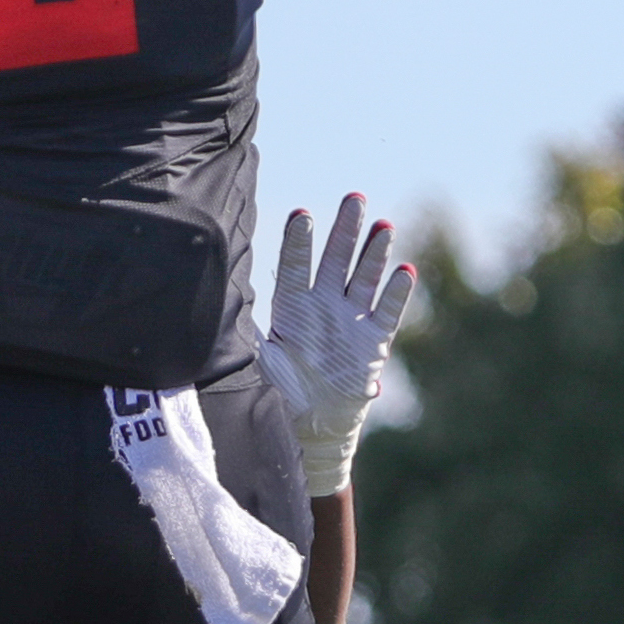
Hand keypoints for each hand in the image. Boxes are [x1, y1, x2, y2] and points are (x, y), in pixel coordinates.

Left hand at [255, 194, 415, 496]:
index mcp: (292, 308)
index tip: (301, 215)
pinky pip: (388, 312)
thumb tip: (217, 315)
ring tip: (382, 224)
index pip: (296, 268)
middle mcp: (323, 305)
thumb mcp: (260, 364)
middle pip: (336, 260)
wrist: (313, 425)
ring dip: (374, 253)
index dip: (299, 243)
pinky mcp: (374, 340)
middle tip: (353, 197)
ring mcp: (351, 319)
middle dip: (345, 230)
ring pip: (364, 278)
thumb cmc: (280, 392)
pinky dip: (396, 293)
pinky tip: (405, 271)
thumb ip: (245, 340)